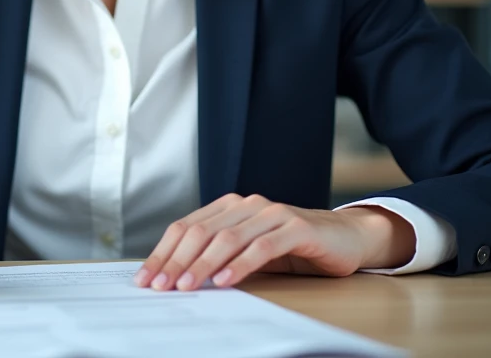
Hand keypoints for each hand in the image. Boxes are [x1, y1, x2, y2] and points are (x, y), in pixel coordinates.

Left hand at [134, 194, 415, 291]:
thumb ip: (219, 256)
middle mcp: (247, 205)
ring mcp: (271, 213)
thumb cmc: (292, 247)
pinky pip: (262, 247)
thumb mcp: (249, 250)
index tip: (146, 278)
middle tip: (160, 286)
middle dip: (176, 261)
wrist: (345, 237)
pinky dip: (240, 265)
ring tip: (186, 286)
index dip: (163, 253)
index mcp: (229, 207)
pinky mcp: (295, 228)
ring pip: (227, 238)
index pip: (186, 227)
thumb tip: (177, 278)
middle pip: (201, 232)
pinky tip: (225, 280)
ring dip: (202, 264)